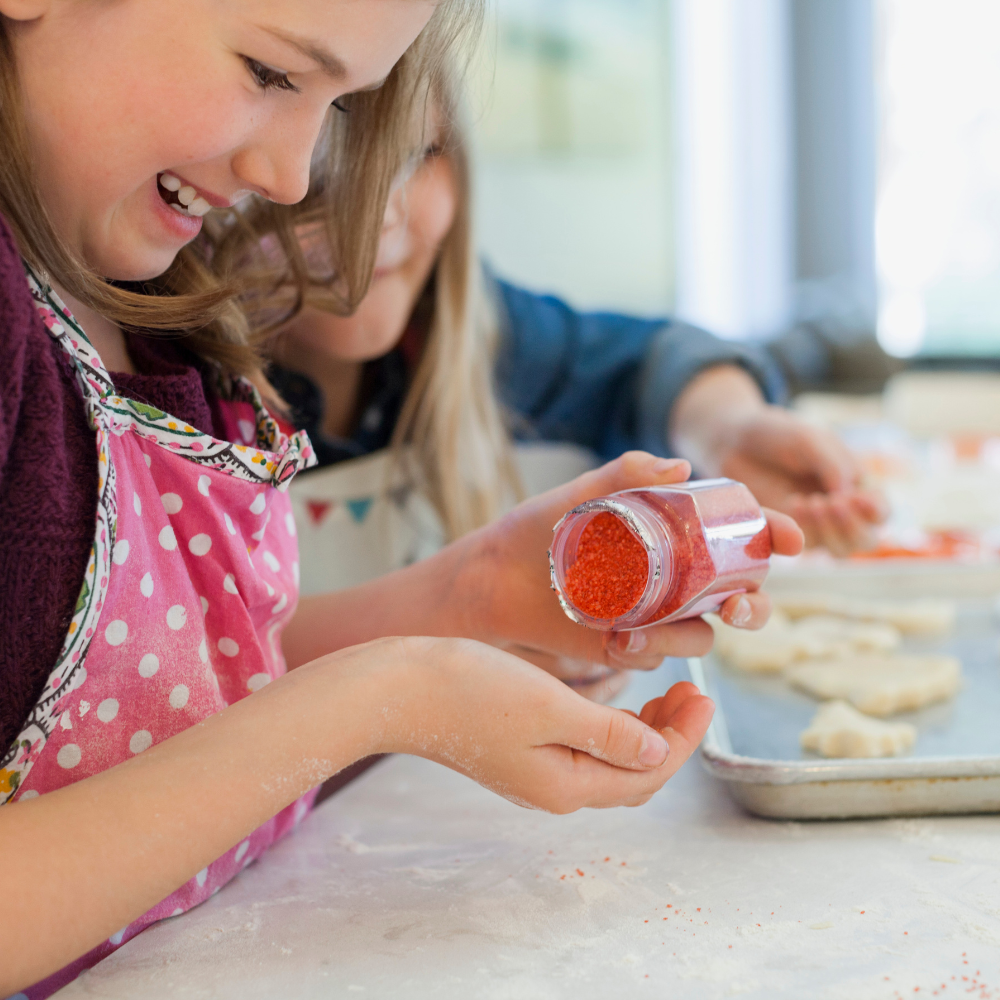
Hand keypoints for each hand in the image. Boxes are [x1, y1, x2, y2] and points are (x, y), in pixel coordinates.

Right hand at [377, 636, 713, 810]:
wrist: (400, 688)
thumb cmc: (470, 690)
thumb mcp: (550, 708)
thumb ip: (609, 734)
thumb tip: (660, 756)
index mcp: (566, 785)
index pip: (648, 774)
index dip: (684, 738)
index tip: (705, 695)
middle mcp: (554, 788)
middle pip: (632, 774)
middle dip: (670, 736)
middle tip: (691, 690)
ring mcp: (534, 772)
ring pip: (609, 761)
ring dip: (643, 731)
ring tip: (665, 692)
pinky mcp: (519, 751)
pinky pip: (583, 749)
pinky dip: (612, 727)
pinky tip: (616, 701)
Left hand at [453, 451, 803, 672]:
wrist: (495, 575)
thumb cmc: (538, 526)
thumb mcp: (581, 494)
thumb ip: (624, 474)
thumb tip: (678, 466)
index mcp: (673, 533)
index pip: (739, 534)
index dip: (774, 534)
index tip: (792, 539)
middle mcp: (674, 577)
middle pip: (740, 595)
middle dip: (753, 607)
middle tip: (737, 608)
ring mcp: (655, 613)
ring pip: (703, 635)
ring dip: (687, 637)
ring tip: (639, 630)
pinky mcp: (630, 644)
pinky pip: (660, 656)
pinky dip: (647, 652)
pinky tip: (615, 642)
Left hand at [668, 365, 886, 556]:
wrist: (737, 441)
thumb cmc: (780, 435)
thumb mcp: (811, 441)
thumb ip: (833, 466)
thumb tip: (847, 498)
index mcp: (856, 485)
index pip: (881, 510)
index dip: (876, 510)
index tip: (857, 497)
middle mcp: (842, 510)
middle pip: (866, 539)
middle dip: (853, 526)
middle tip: (830, 502)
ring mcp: (817, 526)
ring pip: (841, 551)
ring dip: (831, 531)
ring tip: (809, 501)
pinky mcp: (790, 533)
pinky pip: (808, 545)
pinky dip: (805, 528)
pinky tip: (794, 502)